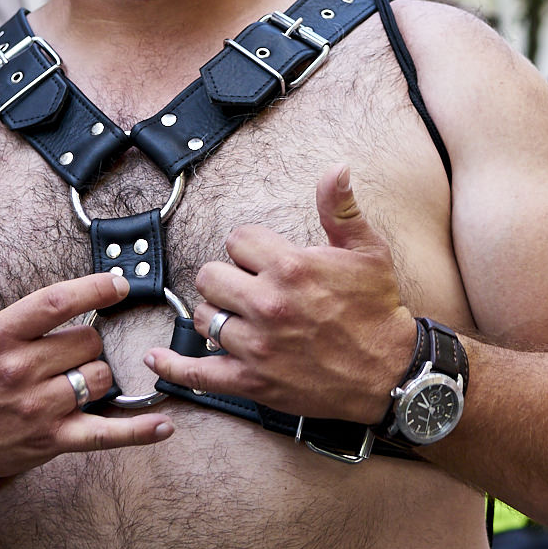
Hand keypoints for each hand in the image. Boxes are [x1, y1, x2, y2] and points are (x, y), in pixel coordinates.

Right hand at [0, 228, 170, 478]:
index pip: (57, 303)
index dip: (95, 290)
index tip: (119, 284)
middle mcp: (19, 370)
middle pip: (87, 341)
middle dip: (88, 340)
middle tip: (66, 349)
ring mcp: (38, 407)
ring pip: (99, 378)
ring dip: (97, 374)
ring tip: (72, 377)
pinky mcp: (51, 440)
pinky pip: (104, 434)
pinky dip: (136, 431)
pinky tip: (164, 425)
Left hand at [153, 166, 417, 422]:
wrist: (390, 372)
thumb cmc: (378, 310)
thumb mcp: (367, 251)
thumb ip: (341, 209)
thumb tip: (337, 168)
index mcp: (290, 267)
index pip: (237, 240)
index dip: (250, 247)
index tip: (265, 259)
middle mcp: (268, 304)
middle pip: (210, 276)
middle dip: (227, 278)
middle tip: (250, 288)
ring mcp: (256, 345)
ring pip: (204, 317)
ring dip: (216, 315)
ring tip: (239, 318)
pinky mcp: (252, 381)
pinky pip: (199, 373)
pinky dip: (174, 367)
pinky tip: (156, 358)